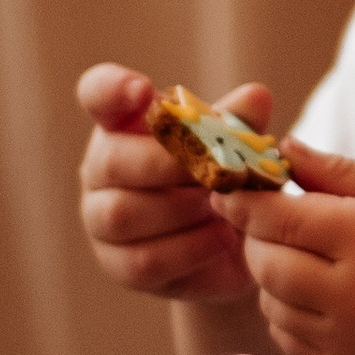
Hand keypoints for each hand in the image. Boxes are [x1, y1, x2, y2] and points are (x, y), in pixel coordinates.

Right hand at [77, 63, 270, 305]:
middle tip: (216, 171)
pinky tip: (222, 239)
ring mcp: (103, 220)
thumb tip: (255, 96)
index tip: (141, 90)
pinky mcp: (120, 265)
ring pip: (122, 213)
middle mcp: (102, 169)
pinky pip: (145, 259)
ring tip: (224, 207)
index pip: (98, 94)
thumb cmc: (224, 178)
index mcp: (126, 125)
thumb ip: (239, 122)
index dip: (110, 89)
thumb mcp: (236, 147)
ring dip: (181, 209)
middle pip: (111, 160)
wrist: (231, 247)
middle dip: (167, 164)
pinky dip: (190, 248)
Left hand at [235, 151, 354, 354]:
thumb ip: (339, 172)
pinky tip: (312, 293)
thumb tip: (281, 148)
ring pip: (270, 301)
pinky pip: (285, 336)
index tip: (229, 188)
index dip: (245, 201)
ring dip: (270, 275)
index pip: (280, 217)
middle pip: (265, 262)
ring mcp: (345, 337)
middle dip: (254, 237)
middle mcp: (351, 292)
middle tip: (266, 220)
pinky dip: (286, 311)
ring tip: (300, 256)